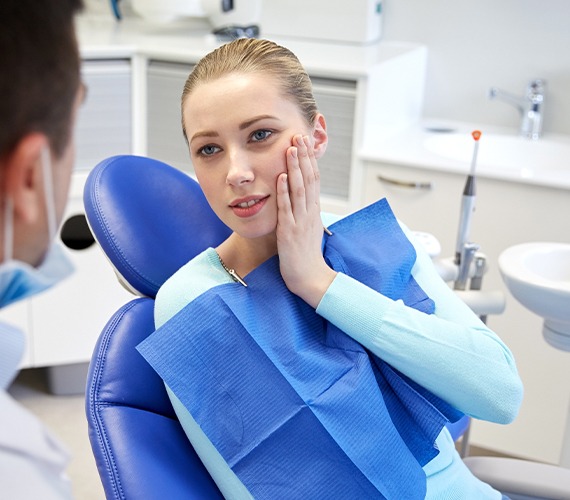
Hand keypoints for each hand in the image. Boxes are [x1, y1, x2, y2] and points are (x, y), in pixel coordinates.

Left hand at [276, 134, 336, 307]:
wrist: (310, 278)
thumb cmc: (307, 256)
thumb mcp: (308, 229)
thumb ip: (305, 212)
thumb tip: (303, 197)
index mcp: (314, 211)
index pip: (314, 179)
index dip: (309, 160)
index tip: (304, 142)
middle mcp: (310, 213)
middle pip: (309, 179)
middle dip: (303, 157)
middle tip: (299, 135)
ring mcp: (300, 221)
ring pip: (299, 189)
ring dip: (294, 168)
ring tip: (291, 149)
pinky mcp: (290, 232)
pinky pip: (287, 209)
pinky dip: (284, 192)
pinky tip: (280, 177)